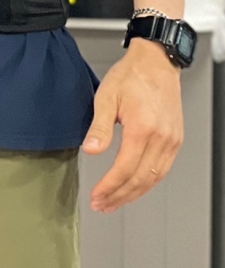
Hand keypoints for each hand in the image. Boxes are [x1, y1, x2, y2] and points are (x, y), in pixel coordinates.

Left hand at [83, 38, 182, 211]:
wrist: (156, 62)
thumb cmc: (131, 76)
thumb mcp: (107, 97)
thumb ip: (100, 126)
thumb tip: (91, 150)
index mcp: (142, 129)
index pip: (125, 169)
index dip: (109, 187)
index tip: (97, 196)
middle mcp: (161, 139)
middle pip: (140, 179)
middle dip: (119, 196)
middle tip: (103, 205)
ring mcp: (171, 141)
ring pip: (153, 179)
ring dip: (133, 193)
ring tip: (115, 201)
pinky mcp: (175, 140)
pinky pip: (162, 169)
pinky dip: (148, 182)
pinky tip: (135, 186)